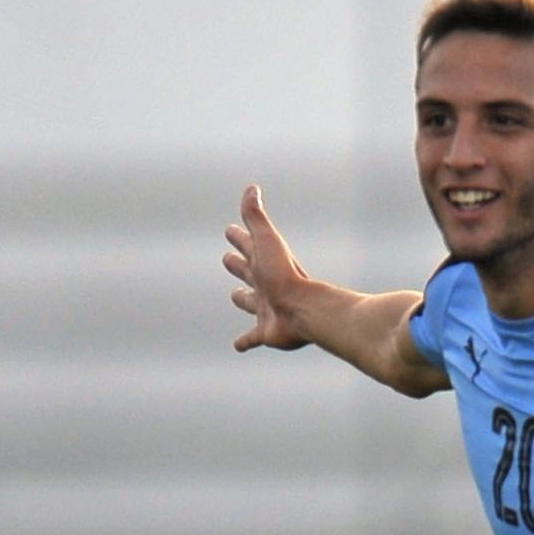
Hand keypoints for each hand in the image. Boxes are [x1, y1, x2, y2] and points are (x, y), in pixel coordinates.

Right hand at [223, 184, 312, 351]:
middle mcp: (266, 285)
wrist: (305, 310)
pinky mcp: (266, 333)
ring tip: (236, 296)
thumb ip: (255, 216)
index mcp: (265, 263)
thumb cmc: (285, 274)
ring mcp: (267, 309)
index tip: (230, 230)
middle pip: (248, 272)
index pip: (248, 246)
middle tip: (228, 259)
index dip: (239, 237)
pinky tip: (238, 346)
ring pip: (251, 303)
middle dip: (239, 265)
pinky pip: (252, 338)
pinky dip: (244, 341)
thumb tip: (251, 188)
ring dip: (243, 300)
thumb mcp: (266, 241)